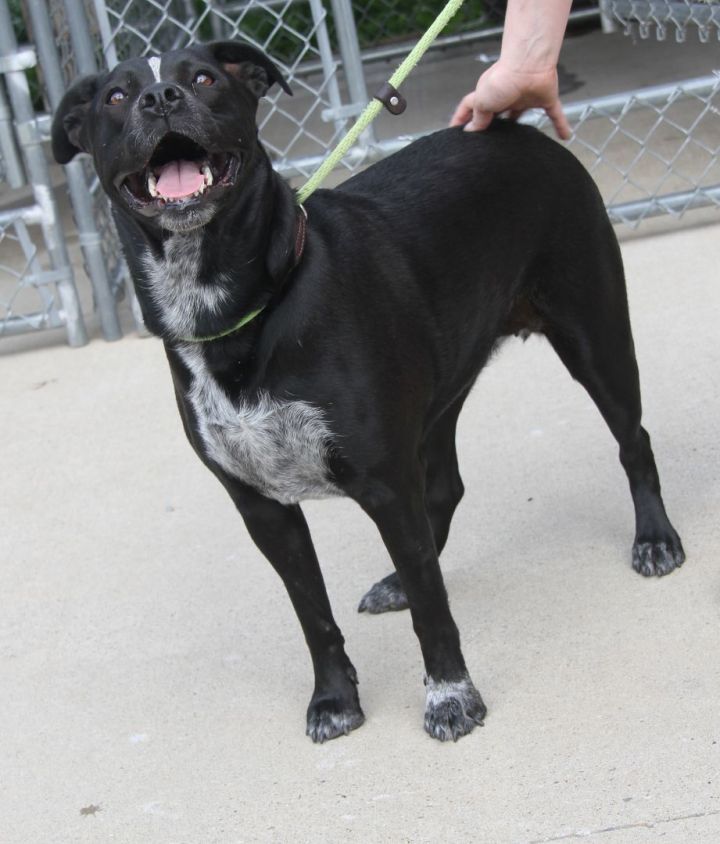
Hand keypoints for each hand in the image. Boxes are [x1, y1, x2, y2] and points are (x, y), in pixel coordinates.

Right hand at [450, 60, 570, 140]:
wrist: (528, 65)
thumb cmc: (502, 80)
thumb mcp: (482, 102)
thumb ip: (478, 119)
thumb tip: (471, 130)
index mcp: (487, 95)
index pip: (470, 109)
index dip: (461, 120)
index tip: (455, 132)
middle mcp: (505, 96)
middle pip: (496, 114)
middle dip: (492, 126)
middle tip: (488, 143)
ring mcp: (525, 98)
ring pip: (521, 115)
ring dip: (520, 128)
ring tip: (517, 144)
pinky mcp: (545, 99)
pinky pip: (554, 114)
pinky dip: (560, 125)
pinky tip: (565, 137)